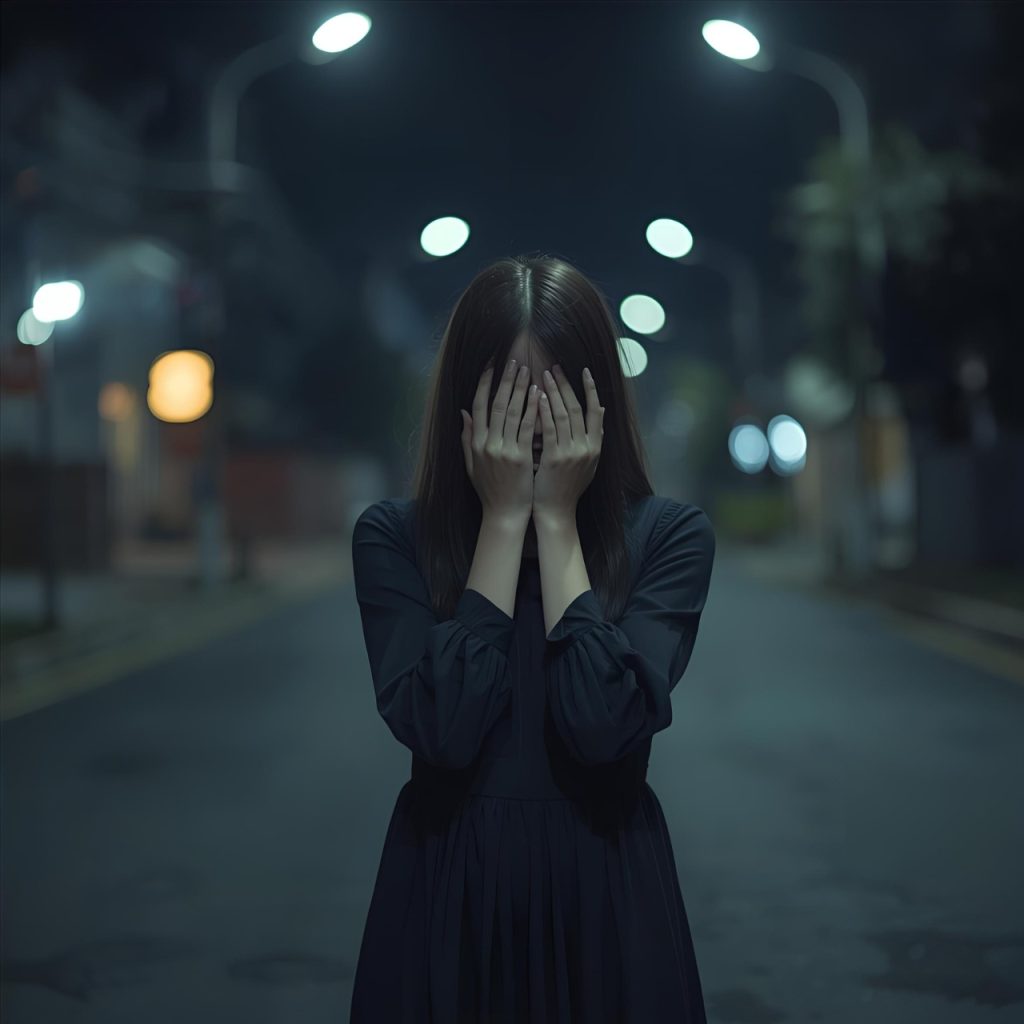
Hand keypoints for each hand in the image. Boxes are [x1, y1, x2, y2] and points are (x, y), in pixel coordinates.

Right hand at [460, 358, 540, 522]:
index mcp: (476, 443)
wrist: (504, 514)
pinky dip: (532, 409)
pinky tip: (539, 394)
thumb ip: (467, 438)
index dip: (484, 383)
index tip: (491, 365)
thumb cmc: (490, 490)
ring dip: (519, 388)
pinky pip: (527, 428)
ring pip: (511, 412)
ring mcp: (503, 450)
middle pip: (495, 404)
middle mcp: (487, 444)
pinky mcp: (520, 458)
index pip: (479, 405)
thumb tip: (463, 412)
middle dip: (505, 379)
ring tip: (526, 369)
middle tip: (513, 360)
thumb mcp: (472, 464)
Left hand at [532, 364, 603, 523]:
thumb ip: (594, 438)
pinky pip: (550, 430)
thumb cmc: (567, 487)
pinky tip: (539, 397)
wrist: (557, 512)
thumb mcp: (589, 463)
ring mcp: (572, 454)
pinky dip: (546, 411)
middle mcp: (587, 448)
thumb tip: (601, 411)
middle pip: (577, 408)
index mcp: (596, 447)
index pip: (595, 411)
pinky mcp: (555, 459)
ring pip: (564, 415)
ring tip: (544, 374)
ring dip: (554, 392)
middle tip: (556, 366)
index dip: (591, 389)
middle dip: (567, 385)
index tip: (584, 371)